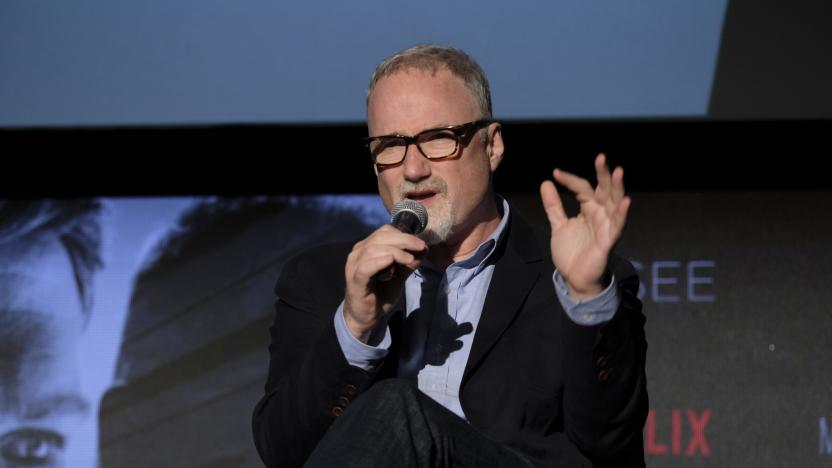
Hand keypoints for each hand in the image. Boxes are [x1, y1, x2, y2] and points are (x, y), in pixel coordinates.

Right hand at [343, 225, 426, 341]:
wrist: (365, 317)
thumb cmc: (379, 295)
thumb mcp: (399, 276)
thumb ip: (409, 263)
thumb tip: (424, 249)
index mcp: (367, 247)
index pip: (385, 232)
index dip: (404, 234)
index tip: (420, 243)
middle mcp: (358, 252)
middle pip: (381, 237)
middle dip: (403, 240)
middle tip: (420, 247)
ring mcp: (354, 265)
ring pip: (373, 249)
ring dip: (395, 252)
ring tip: (410, 260)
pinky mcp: (354, 279)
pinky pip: (365, 267)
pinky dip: (380, 262)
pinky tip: (392, 262)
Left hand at [539, 154, 630, 299]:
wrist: (574, 278)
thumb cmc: (571, 252)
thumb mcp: (558, 225)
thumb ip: (554, 206)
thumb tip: (546, 182)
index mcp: (589, 209)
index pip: (582, 188)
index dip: (570, 180)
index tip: (556, 173)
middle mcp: (600, 214)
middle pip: (604, 190)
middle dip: (603, 174)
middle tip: (601, 158)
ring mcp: (606, 227)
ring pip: (615, 204)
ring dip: (618, 188)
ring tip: (618, 172)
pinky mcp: (609, 241)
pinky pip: (618, 226)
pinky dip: (622, 214)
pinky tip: (626, 202)